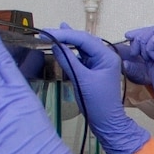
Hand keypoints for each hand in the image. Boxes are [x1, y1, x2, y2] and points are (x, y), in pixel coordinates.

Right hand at [43, 23, 150, 153]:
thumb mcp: (81, 80)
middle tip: (46, 32)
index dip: (65, 34)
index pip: (84, 39)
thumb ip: (68, 60)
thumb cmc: (97, 103)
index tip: (47, 33)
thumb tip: (55, 45)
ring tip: (53, 32)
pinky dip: (70, 50)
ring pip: (82, 47)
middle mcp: (105, 56)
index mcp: (107, 56)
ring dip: (67, 40)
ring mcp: (99, 62)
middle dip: (65, 35)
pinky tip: (62, 43)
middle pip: (83, 40)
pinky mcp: (93, 69)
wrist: (107, 122)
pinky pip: (81, 56)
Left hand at [122, 26, 153, 112]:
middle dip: (139, 35)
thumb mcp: (152, 68)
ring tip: (144, 58)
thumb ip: (145, 57)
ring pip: (153, 33)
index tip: (130, 37)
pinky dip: (148, 48)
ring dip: (143, 44)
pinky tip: (149, 59)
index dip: (142, 34)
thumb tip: (131, 51)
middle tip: (131, 45)